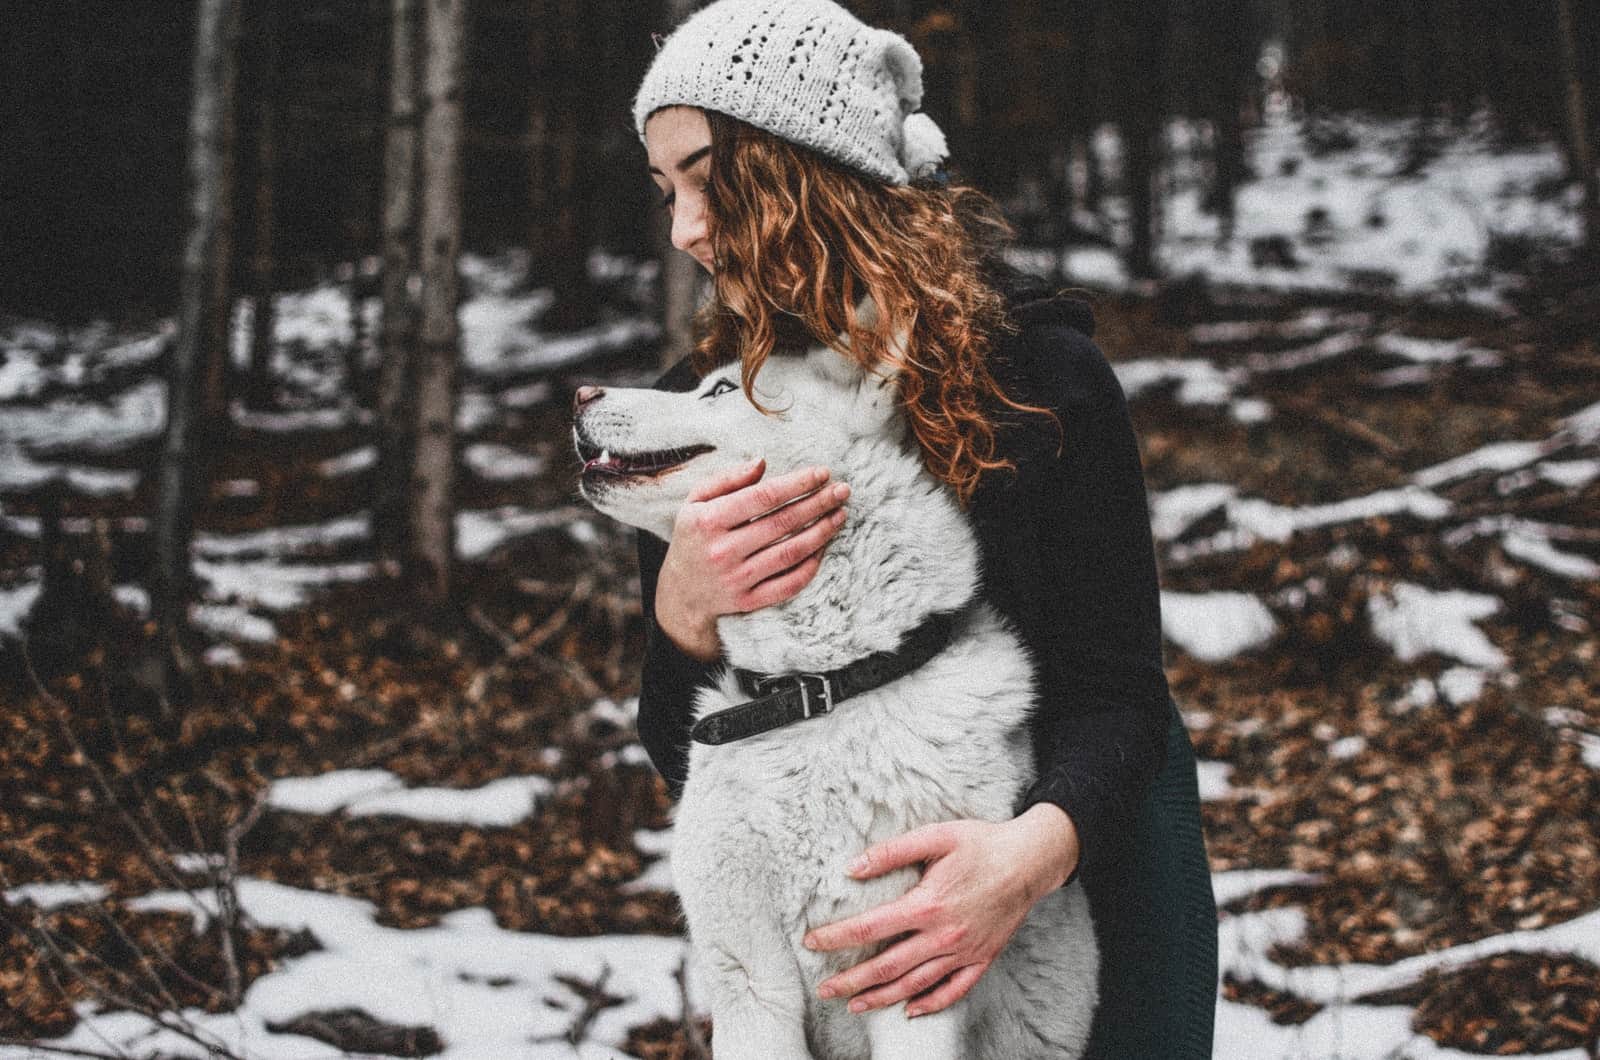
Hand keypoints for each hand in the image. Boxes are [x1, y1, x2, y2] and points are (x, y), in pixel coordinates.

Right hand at [656, 457, 850, 660]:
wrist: (680, 592)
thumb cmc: (694, 537)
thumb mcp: (695, 501)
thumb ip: (727, 479)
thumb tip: (761, 462)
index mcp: (709, 520)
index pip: (764, 497)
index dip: (798, 483)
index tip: (823, 473)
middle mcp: (723, 550)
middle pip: (783, 523)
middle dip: (818, 503)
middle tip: (843, 490)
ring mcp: (737, 579)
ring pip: (791, 552)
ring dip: (822, 532)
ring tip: (840, 514)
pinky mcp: (748, 601)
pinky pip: (789, 583)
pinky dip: (811, 565)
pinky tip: (824, 547)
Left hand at [802, 805, 1080, 1018]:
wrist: (1031, 859)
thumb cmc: (982, 843)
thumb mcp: (936, 836)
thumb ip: (892, 852)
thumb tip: (852, 867)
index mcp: (927, 904)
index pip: (869, 928)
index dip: (836, 938)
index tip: (812, 943)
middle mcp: (943, 935)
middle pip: (887, 966)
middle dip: (850, 980)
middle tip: (823, 989)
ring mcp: (964, 951)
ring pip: (915, 984)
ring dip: (881, 997)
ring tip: (854, 1004)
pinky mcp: (982, 957)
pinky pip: (954, 990)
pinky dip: (930, 1003)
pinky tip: (909, 1010)